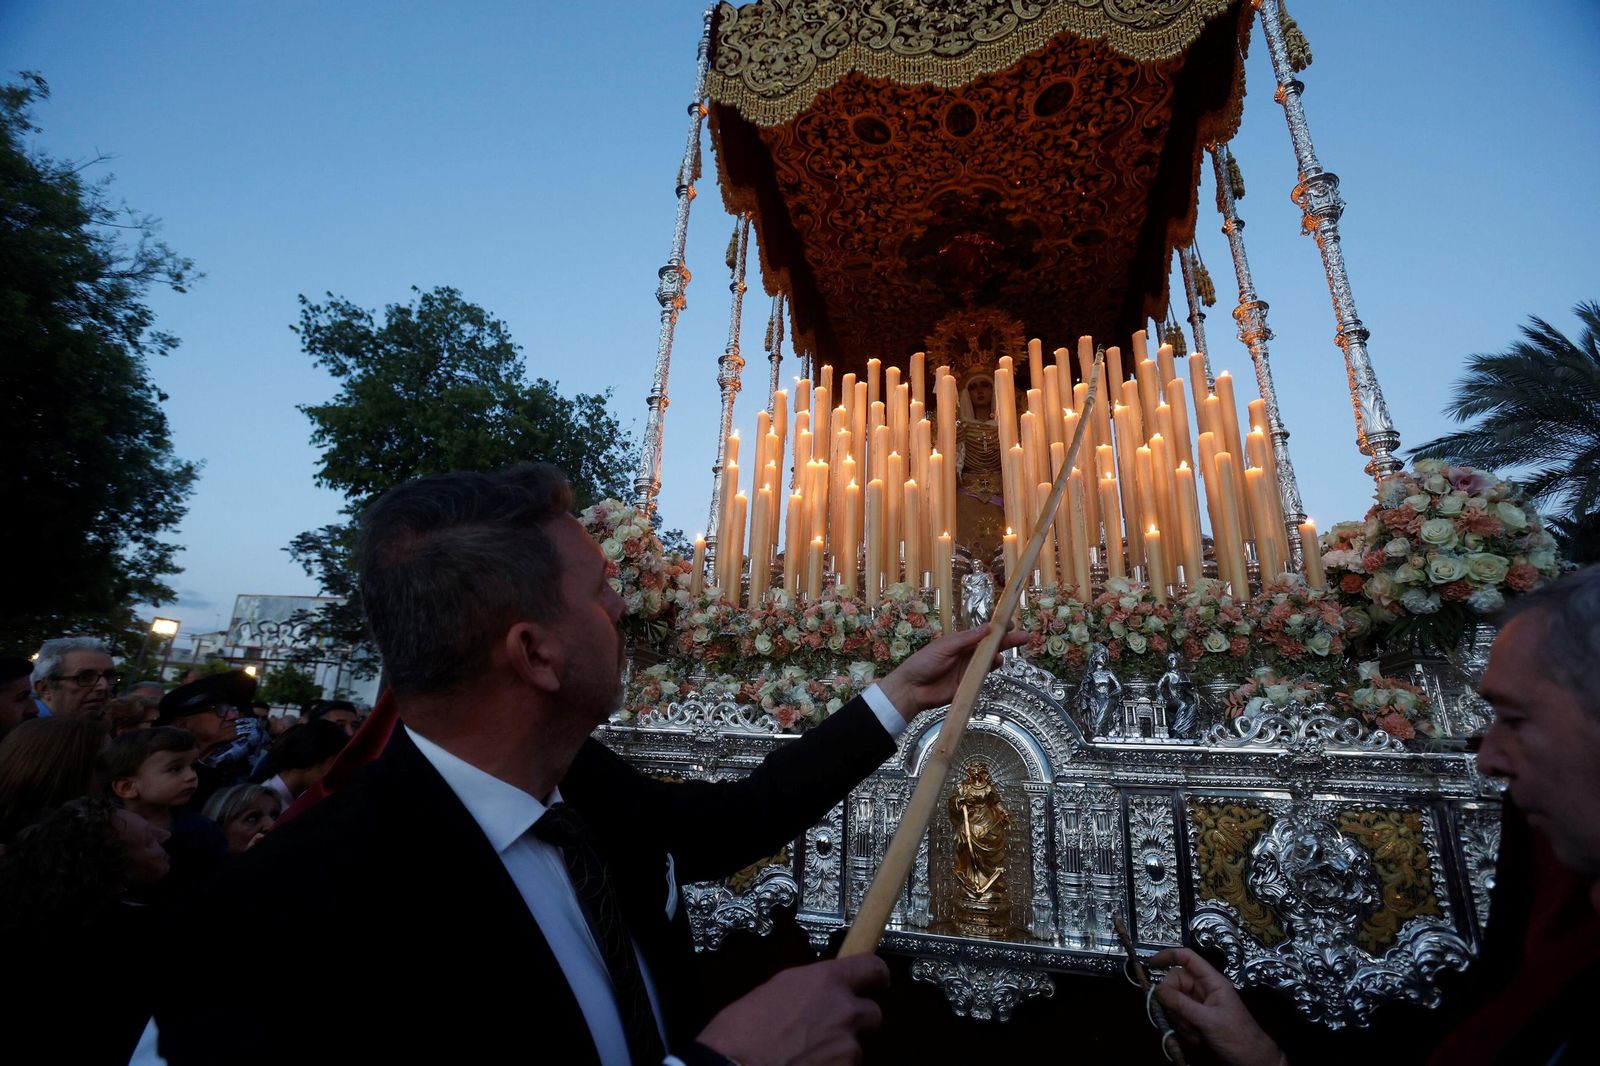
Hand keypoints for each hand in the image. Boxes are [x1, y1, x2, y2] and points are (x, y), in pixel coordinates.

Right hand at [695, 954, 888, 1065]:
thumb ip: (810, 988)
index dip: (877, 976)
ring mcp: (848, 1047)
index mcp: (827, 981)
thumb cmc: (743, 1031)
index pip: (873, 968)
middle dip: (855, 1020)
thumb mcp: (777, 989)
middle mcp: (845, 1010)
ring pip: (855, 1046)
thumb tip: (820, 994)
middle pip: (872, 1013)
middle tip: (830, 1029)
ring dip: (838, 1050)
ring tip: (806, 1054)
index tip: (877, 981)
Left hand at [876, 623, 1027, 718]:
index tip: (1011, 623)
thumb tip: (988, 627)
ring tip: (1008, 651)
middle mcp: (967, 655)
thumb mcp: (945, 646)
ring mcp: (969, 670)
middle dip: (1007, 641)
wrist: (912, 688)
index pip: (983, 634)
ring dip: (1000, 655)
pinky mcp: (969, 684)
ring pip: (990, 661)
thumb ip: (966, 639)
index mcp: (961, 642)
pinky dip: (992, 670)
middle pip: (991, 647)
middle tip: (1025, 636)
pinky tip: (998, 663)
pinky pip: (984, 677)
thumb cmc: (924, 662)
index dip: (997, 629)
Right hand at [1149, 948, 1283, 1065]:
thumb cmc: (1238, 1037)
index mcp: (1212, 982)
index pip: (1187, 958)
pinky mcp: (1199, 1019)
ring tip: (1192, 1032)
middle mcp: (1205, 990)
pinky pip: (1181, 1016)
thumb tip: (1157, 989)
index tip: (1150, 964)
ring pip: (1176, 1001)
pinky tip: (1195, 1038)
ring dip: (1179, 1018)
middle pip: (1177, 982)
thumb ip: (1182, 1004)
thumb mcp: (1208, 1020)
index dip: (1168, 956)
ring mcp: (1201, 1005)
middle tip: (1178, 1017)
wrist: (1253, 1060)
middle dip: (1173, 1001)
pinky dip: (1183, 1027)